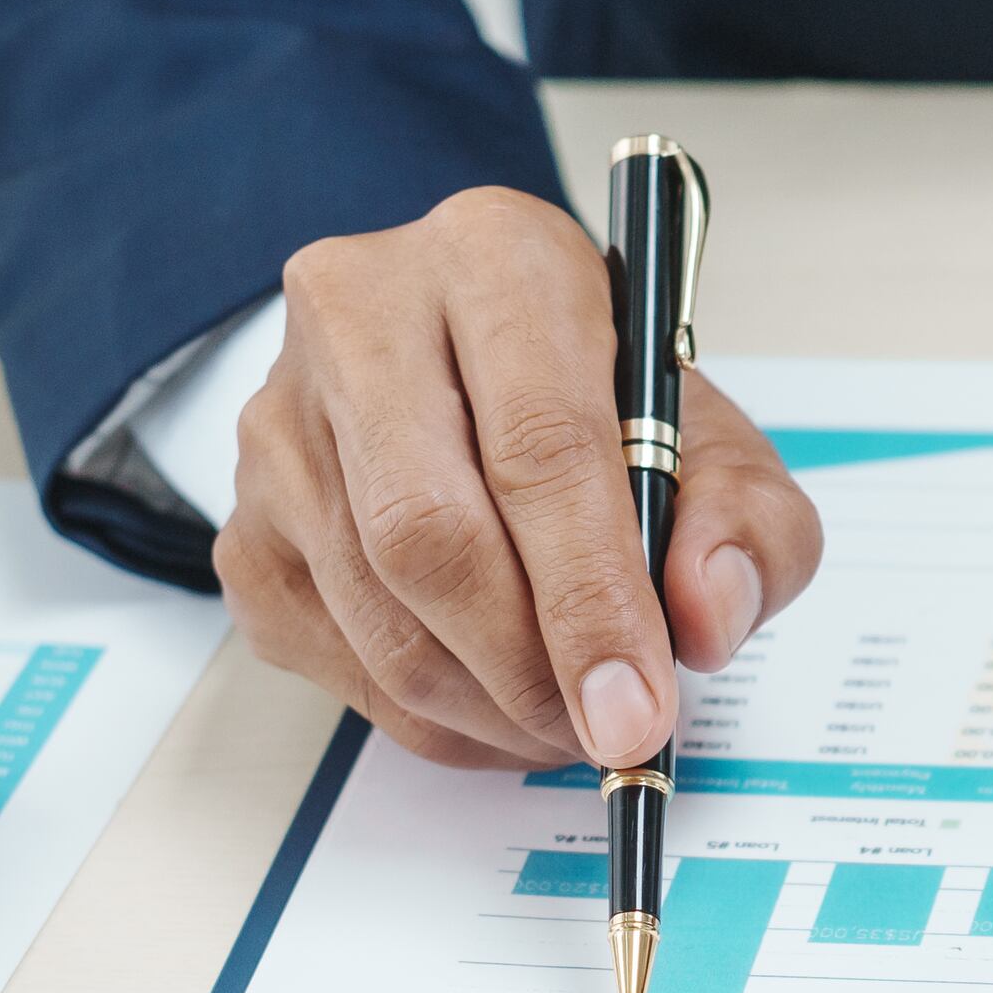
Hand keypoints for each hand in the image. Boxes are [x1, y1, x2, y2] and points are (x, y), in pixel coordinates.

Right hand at [213, 185, 822, 769]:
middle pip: (429, 534)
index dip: (592, 599)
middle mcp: (362, 314)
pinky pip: (328, 653)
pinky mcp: (247, 515)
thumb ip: (745, 526)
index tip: (639, 708)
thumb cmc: (602, 403)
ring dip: (483, 706)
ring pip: (374, 608)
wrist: (484, 370)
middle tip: (604, 733)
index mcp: (496, 259)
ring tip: (565, 722)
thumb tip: (704, 617)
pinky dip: (424, 716)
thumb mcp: (716, 443)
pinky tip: (493, 707)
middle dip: (530, 669)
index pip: (539, 445)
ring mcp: (281, 417)